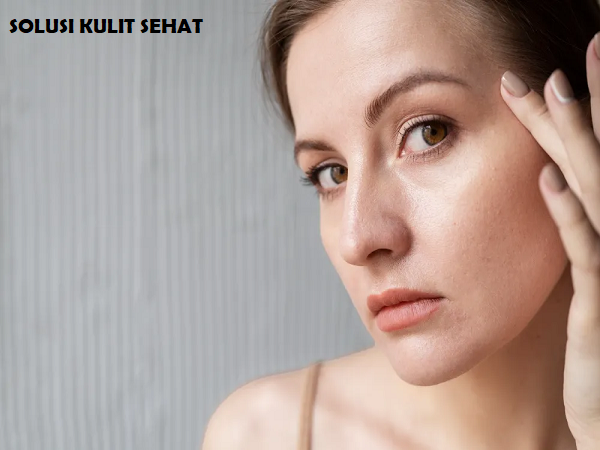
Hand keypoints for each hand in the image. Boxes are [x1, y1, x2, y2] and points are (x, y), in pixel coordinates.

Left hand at [500, 36, 599, 447]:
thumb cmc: (599, 352)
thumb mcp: (588, 281)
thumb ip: (576, 231)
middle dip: (579, 108)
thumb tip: (554, 184)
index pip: (591, 162)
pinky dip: (570, 213)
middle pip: (597, 161)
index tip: (547, 77)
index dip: (577, 117)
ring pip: (594, 190)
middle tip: (558, 61)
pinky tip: (549, 181)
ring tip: (550, 93)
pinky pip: (588, 251)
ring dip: (573, 140)